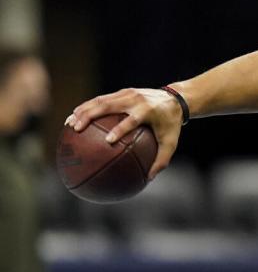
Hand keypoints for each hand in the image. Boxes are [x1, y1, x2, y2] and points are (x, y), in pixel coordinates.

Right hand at [64, 88, 182, 179]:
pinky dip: (87, 107)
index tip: (108, 141)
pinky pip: (101, 99)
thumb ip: (161, 160)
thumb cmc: (171, 125)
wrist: (176, 99)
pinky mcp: (122, 92)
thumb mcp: (171, 142)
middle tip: (75, 129)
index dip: (120, 129)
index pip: (131, 120)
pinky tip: (74, 117)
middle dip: (90, 116)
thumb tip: (149, 179)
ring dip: (83, 110)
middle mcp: (135, 99)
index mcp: (147, 111)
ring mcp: (127, 93)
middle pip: (108, 105)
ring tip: (68, 123)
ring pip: (100, 100)